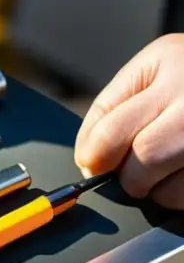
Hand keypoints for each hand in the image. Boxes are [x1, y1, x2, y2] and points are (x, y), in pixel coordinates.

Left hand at [75, 34, 183, 208]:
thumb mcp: (152, 68)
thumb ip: (112, 105)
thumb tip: (88, 159)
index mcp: (167, 68)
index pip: (110, 131)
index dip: (93, 156)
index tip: (93, 162)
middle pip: (143, 160)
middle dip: (127, 176)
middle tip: (130, 171)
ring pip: (169, 188)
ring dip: (155, 189)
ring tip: (162, 169)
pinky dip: (178, 195)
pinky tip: (182, 172)